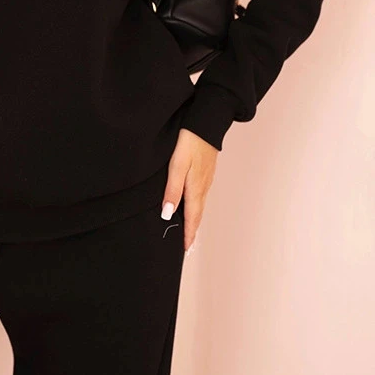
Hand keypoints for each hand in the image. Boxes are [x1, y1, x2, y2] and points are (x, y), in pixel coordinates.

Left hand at [162, 127, 218, 251]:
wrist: (206, 123)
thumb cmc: (190, 142)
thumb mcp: (177, 166)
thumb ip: (172, 190)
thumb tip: (168, 214)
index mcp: (195, 188)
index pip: (192, 218)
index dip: (188, 235)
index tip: (185, 250)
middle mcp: (203, 186)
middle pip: (198, 214)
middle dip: (192, 231)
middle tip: (187, 246)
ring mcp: (206, 179)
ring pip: (200, 204)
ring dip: (195, 219)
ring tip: (189, 230)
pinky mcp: (205, 171)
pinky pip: (201, 194)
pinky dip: (196, 206)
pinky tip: (192, 204)